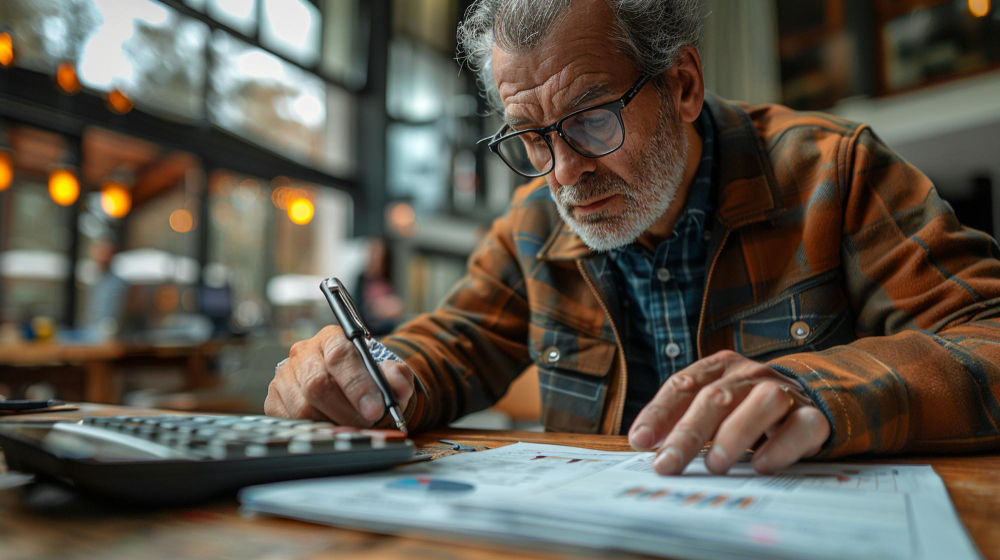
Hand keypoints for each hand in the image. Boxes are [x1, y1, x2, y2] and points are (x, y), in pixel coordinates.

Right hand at [264, 325, 414, 426]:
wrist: (344, 385)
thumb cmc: (365, 378)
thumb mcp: (386, 373)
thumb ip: (396, 376)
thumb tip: (400, 388)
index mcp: (332, 338)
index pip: (340, 355)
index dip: (358, 384)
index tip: (375, 409)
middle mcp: (303, 353)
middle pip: (318, 384)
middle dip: (347, 411)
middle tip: (367, 424)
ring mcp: (285, 376)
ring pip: (303, 408)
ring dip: (332, 423)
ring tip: (352, 425)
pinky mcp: (274, 399)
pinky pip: (290, 422)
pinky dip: (315, 430)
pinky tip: (331, 427)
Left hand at [628, 350, 828, 474]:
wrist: (810, 400)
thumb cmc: (749, 407)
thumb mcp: (716, 406)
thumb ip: (685, 418)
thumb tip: (648, 445)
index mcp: (720, 367)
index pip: (683, 385)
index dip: (659, 413)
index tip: (640, 440)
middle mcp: (750, 374)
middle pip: (715, 398)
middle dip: (687, 434)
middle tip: (667, 464)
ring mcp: (784, 392)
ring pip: (763, 402)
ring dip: (735, 434)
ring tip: (714, 465)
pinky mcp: (812, 416)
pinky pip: (800, 427)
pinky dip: (780, 447)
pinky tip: (760, 465)